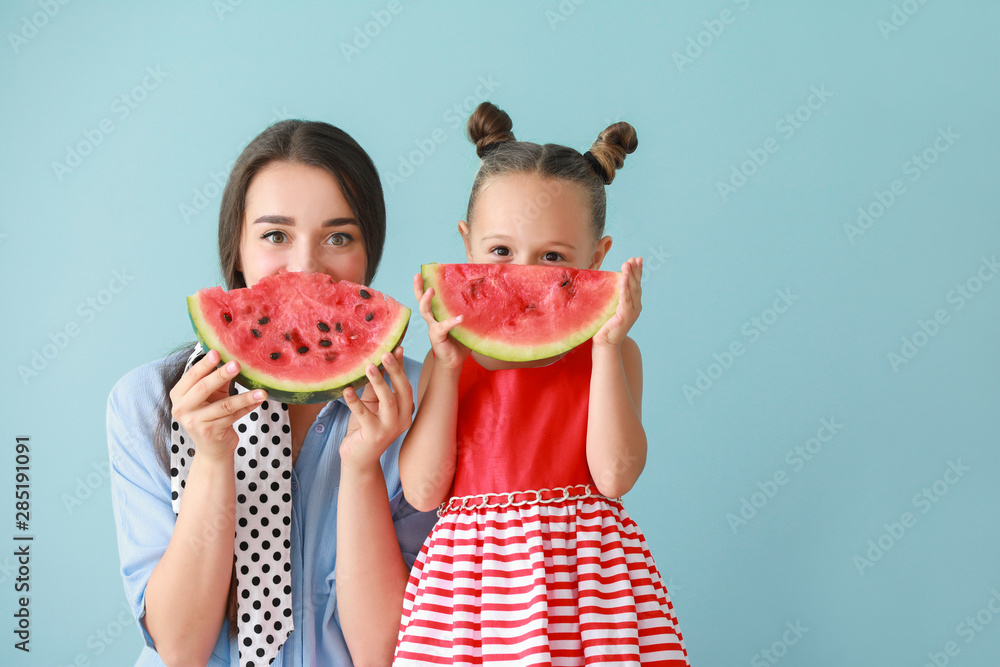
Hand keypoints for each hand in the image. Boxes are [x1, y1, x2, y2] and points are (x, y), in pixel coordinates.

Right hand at [168, 348, 266, 462]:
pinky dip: (248, 408)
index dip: (204, 364)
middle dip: (221, 375)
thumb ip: (217, 378)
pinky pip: (233, 416)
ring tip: (261, 391)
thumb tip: (230, 354)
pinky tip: (259, 400)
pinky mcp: (210, 432)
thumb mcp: (210, 395)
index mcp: (178, 395)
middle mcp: (181, 409)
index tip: (217, 352)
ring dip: (245, 397)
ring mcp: (195, 422)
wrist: (212, 447)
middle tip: (237, 364)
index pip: (191, 377)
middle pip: (203, 388)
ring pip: (224, 405)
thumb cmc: (210, 414)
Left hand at [340, 347, 413, 470]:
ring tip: (369, 366)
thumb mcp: (372, 403)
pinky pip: (364, 415)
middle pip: (403, 391)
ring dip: (379, 382)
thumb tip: (376, 361)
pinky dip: (355, 402)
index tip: (397, 347)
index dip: (400, 366)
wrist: (359, 459)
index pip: (405, 384)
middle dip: (395, 370)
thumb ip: (375, 386)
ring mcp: (390, 429)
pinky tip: (347, 390)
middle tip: (385, 353)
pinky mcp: (374, 436)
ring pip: (388, 401)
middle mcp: (402, 419)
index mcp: (405, 410)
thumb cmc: (365, 428)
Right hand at [414, 273, 469, 370]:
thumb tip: (485, 299)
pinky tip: (460, 318)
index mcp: (438, 314)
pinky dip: (451, 322)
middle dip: (418, 288)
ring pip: (425, 312)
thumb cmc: (460, 342)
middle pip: (421, 301)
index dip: (426, 284)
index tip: (428, 271)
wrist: (454, 361)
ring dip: (426, 300)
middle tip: (417, 275)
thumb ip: (470, 313)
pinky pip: (442, 327)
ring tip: (431, 290)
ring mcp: (433, 327)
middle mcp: (433, 319)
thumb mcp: (465, 324)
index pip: (430, 297)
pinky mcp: (437, 337)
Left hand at [593, 257, 642, 351]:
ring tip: (628, 263)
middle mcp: (636, 307)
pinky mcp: (625, 315)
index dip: (637, 272)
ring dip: (630, 275)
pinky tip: (623, 277)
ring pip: (632, 289)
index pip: (636, 285)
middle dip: (635, 270)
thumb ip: (611, 297)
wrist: (605, 344)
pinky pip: (625, 298)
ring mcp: (632, 311)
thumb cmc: (605, 326)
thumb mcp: (609, 308)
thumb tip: (605, 283)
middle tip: (634, 258)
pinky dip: (625, 287)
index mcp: (633, 304)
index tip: (637, 260)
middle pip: (636, 285)